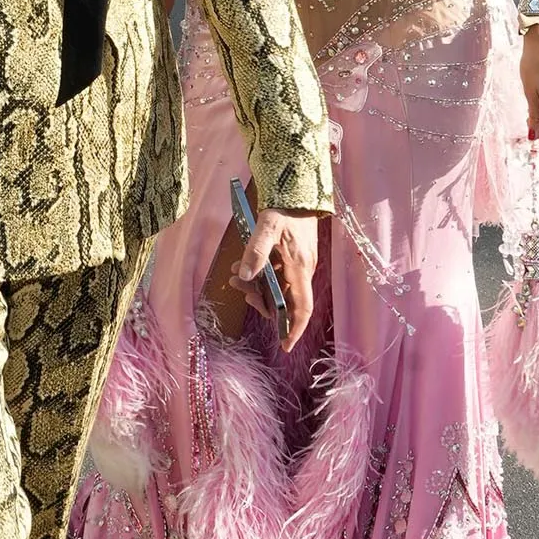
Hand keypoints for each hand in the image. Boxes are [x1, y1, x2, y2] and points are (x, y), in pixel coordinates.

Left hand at [231, 207, 319, 349]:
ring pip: (279, 290)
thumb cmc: (283, 210)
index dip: (295, 329)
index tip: (285, 345)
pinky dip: (260, 279)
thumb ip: (256, 252)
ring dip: (256, 289)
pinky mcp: (293, 261)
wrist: (297, 192)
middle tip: (240, 291)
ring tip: (235, 276)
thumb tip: (246, 276)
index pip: (302, 308)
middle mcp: (302, 271)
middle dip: (262, 304)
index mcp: (300, 268)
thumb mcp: (266, 227)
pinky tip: (244, 267)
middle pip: (286, 303)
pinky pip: (277, 279)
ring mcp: (299, 267)